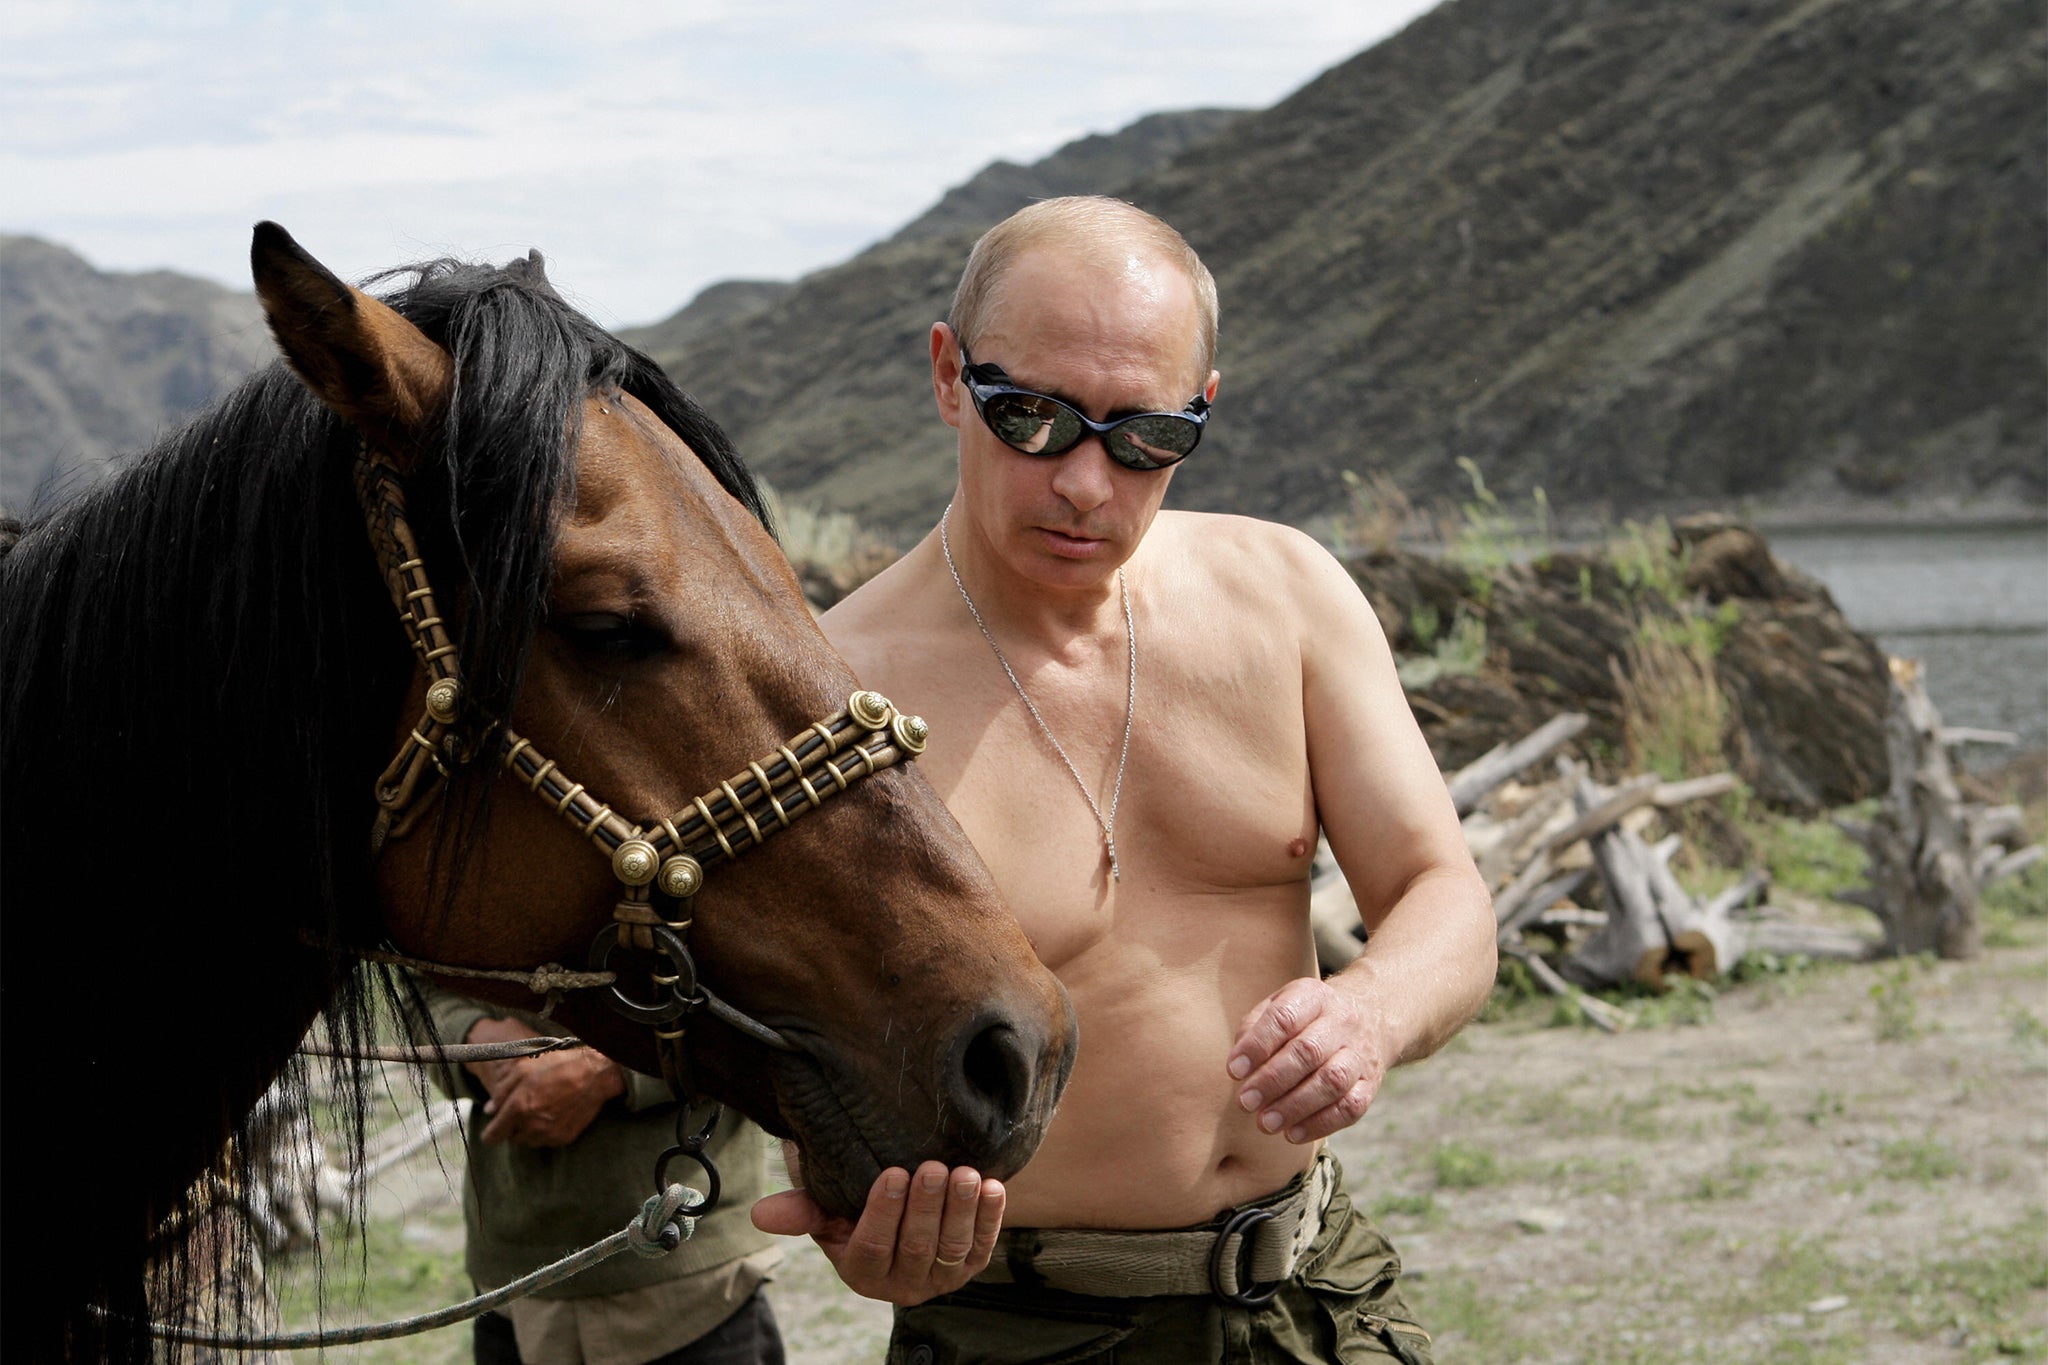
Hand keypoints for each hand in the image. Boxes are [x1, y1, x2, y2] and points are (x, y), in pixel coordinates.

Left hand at [463, 1017, 622, 1147]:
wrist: (593, 1075)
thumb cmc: (558, 1067)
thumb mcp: (523, 1069)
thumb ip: (501, 1091)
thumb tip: (490, 1110)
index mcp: (518, 1108)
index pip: (492, 1136)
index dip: (490, 1132)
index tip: (493, 1127)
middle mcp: (531, 1126)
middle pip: (511, 1139)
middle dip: (513, 1126)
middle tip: (524, 1108)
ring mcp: (549, 1135)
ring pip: (528, 1141)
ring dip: (529, 1130)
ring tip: (540, 1109)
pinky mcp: (563, 1138)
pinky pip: (546, 1141)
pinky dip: (546, 1132)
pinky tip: (554, 1114)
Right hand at [751, 1146, 1002, 1304]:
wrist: (903, 1208)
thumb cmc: (854, 1205)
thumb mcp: (826, 1209)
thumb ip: (801, 1210)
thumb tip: (760, 1214)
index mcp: (862, 1272)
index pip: (872, 1247)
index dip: (883, 1212)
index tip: (891, 1173)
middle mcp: (902, 1284)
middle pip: (916, 1247)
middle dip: (926, 1206)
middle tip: (931, 1167)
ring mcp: (939, 1278)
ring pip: (951, 1248)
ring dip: (960, 1210)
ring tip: (964, 1174)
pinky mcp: (970, 1266)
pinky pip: (982, 1245)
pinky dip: (989, 1217)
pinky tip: (992, 1187)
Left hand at [1227, 975, 1391, 1143]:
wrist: (1370, 1017)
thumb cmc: (1306, 1019)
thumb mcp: (1280, 1006)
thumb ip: (1254, 1030)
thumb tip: (1239, 1066)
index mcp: (1314, 997)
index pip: (1285, 1017)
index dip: (1258, 1045)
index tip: (1234, 1071)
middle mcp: (1342, 1021)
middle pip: (1309, 1051)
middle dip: (1272, 1080)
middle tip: (1245, 1103)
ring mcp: (1360, 1053)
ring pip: (1332, 1081)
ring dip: (1295, 1106)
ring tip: (1265, 1123)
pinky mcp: (1370, 1084)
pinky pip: (1350, 1107)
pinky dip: (1320, 1124)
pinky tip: (1292, 1134)